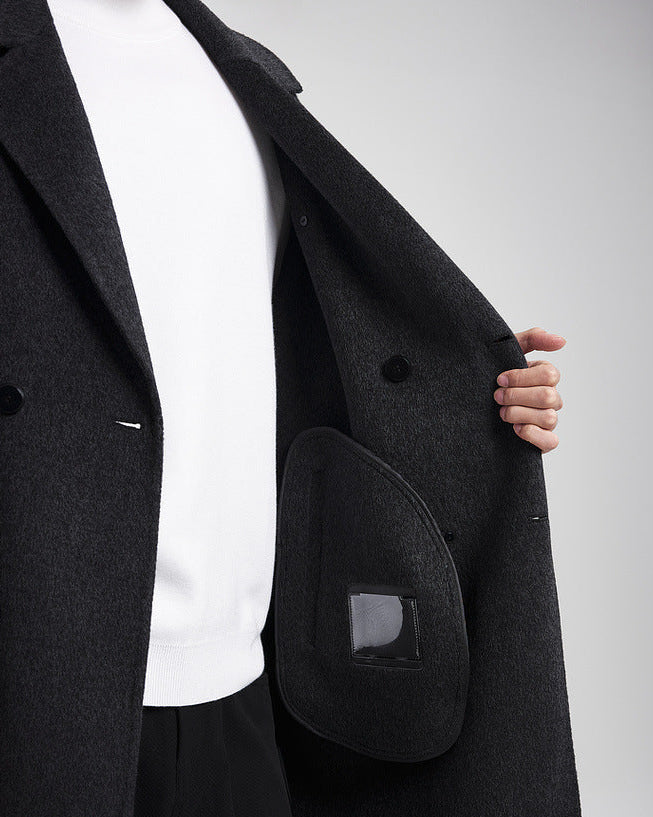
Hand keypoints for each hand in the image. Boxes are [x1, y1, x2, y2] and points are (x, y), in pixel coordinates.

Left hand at [493, 327, 564, 452]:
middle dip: (517, 396)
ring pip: (549, 417)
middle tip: (496, 397)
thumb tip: (561, 341)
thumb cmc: (491, 378)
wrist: (469, 407)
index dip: (522, 377)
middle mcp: (550, 398)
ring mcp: (548, 420)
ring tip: (501, 413)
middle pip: (548, 396)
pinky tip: (515, 429)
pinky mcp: (543, 441)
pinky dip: (532, 434)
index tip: (499, 379)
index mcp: (544, 376)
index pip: (549, 374)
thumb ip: (532, 339)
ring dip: (520, 414)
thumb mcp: (506, 353)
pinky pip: (551, 441)